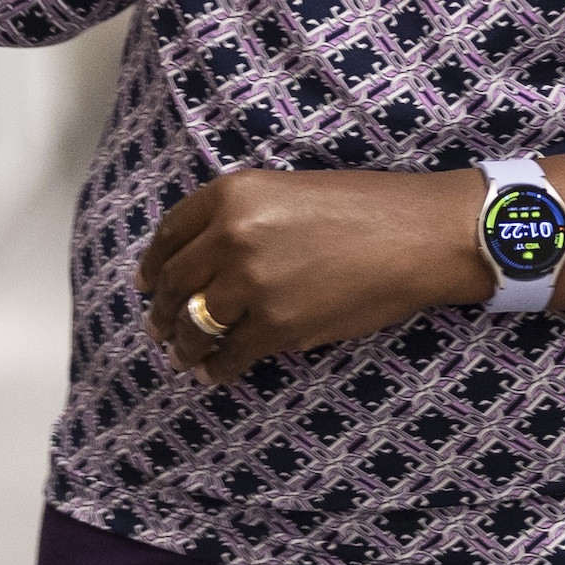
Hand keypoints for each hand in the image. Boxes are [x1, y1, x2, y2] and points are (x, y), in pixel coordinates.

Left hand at [137, 169, 490, 386]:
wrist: (418, 234)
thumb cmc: (365, 208)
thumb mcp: (287, 191)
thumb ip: (240, 218)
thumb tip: (203, 263)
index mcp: (231, 194)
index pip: (170, 233)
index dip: (153, 264)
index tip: (147, 284)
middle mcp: (232, 235)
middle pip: (175, 282)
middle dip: (161, 311)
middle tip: (158, 328)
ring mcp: (251, 283)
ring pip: (194, 324)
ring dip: (183, 346)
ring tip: (180, 357)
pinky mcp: (277, 325)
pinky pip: (230, 354)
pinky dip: (217, 368)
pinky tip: (214, 373)